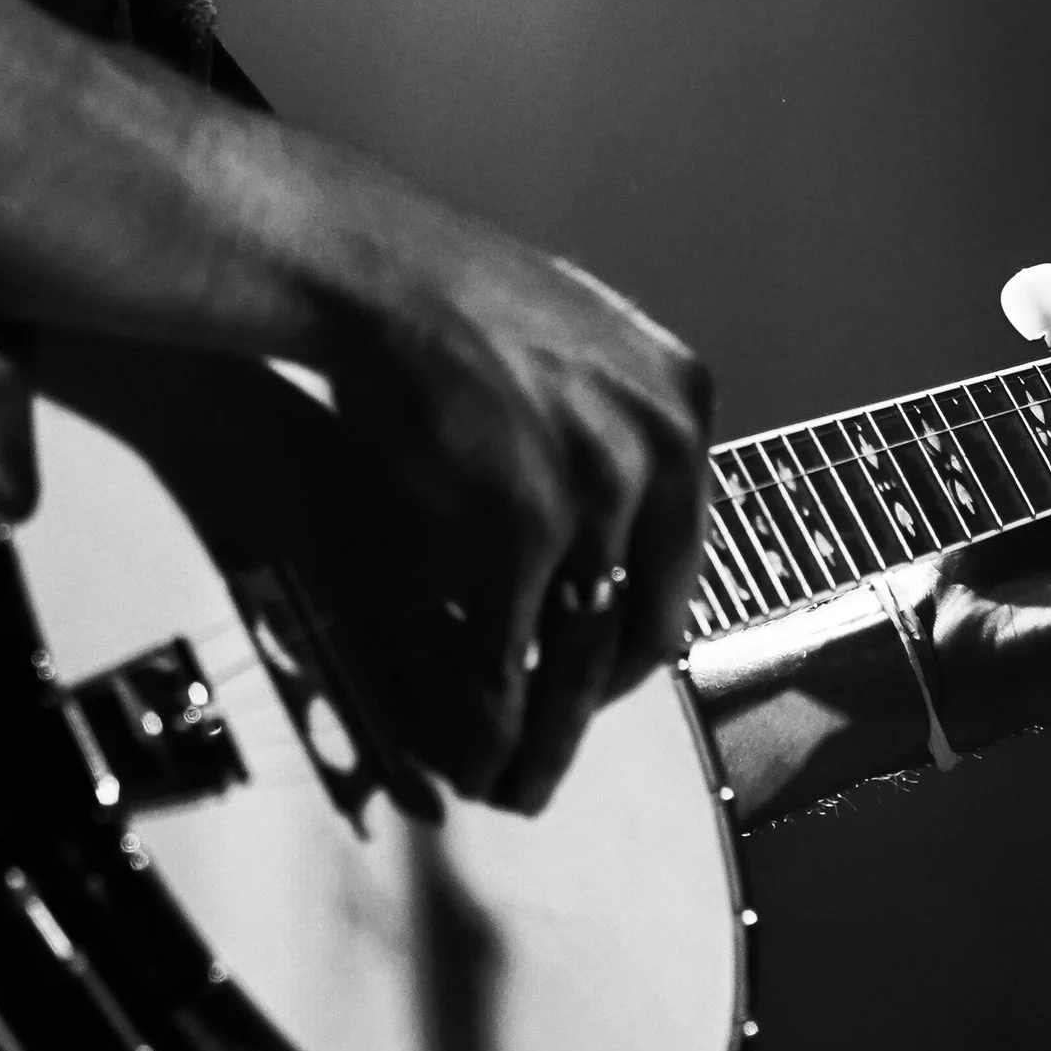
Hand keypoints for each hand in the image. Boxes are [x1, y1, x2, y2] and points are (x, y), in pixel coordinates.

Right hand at [297, 184, 712, 814]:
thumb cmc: (443, 297)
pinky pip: (509, 659)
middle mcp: (663, 449)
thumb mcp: (575, 340)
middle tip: (555, 748)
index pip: (680, 557)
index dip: (633, 631)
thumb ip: (612, 427)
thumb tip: (612, 536)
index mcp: (684, 400)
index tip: (596, 672)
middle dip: (594, 702)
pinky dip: (487, 721)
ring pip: (582, 656)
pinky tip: (468, 755)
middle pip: (644, 621)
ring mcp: (598, 492)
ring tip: (515, 782)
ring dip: (545, 738)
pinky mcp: (523, 532)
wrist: (366, 268)